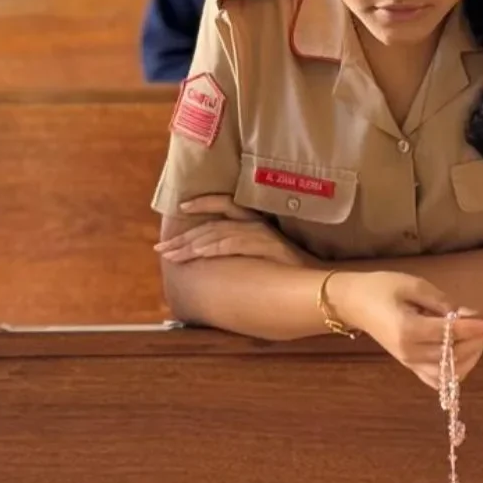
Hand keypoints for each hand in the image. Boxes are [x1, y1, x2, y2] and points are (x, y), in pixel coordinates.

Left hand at [154, 197, 317, 267]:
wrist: (321, 279)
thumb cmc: (292, 272)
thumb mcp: (263, 258)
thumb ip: (243, 253)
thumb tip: (216, 260)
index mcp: (255, 222)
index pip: (224, 204)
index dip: (202, 203)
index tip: (180, 208)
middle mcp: (256, 223)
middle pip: (211, 225)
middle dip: (183, 238)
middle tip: (161, 248)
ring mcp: (262, 233)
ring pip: (217, 234)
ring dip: (191, 245)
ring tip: (171, 254)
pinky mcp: (267, 245)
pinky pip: (234, 243)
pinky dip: (214, 247)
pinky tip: (198, 253)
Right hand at [333, 271, 482, 388]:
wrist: (354, 302)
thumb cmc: (382, 288)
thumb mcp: (414, 285)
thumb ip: (444, 304)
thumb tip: (473, 316)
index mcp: (409, 331)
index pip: (453, 333)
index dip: (480, 327)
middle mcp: (411, 353)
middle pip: (456, 354)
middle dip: (480, 338)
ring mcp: (410, 364)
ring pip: (452, 372)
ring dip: (472, 355)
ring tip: (480, 333)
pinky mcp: (410, 367)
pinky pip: (439, 380)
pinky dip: (457, 370)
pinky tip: (466, 352)